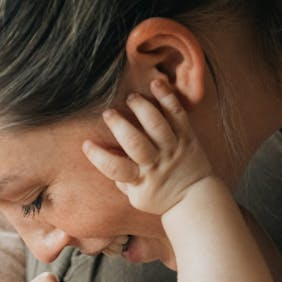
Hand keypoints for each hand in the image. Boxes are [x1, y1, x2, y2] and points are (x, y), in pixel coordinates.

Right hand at [82, 79, 211, 215]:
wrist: (195, 197)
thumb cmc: (160, 196)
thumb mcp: (137, 196)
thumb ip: (120, 179)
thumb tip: (101, 157)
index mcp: (140, 180)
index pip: (115, 168)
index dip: (98, 157)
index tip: (86, 144)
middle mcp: (156, 163)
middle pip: (135, 142)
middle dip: (119, 125)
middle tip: (108, 113)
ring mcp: (173, 148)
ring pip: (156, 124)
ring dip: (141, 108)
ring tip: (131, 98)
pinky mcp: (187, 136)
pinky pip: (177, 114)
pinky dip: (167, 98)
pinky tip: (156, 84)